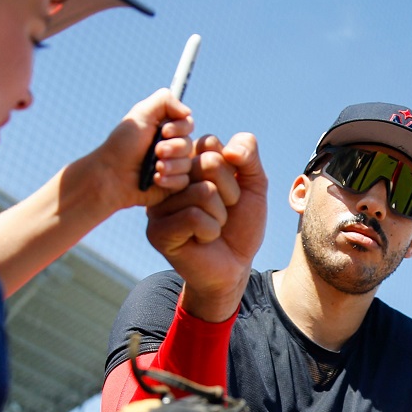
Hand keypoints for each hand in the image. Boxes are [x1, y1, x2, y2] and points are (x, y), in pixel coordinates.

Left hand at [86, 88, 196, 212]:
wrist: (113, 175)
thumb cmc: (124, 145)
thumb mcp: (141, 113)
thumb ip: (164, 101)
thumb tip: (188, 112)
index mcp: (164, 128)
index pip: (188, 124)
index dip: (180, 128)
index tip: (164, 131)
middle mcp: (170, 146)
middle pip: (189, 144)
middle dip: (173, 148)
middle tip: (157, 151)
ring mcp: (172, 166)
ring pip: (187, 164)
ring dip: (171, 165)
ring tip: (155, 168)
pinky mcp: (172, 184)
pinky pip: (183, 181)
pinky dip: (169, 179)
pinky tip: (155, 179)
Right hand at [146, 132, 267, 321]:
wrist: (235, 267)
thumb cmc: (240, 225)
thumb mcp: (254, 185)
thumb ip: (248, 154)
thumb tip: (229, 150)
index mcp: (185, 164)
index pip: (209, 144)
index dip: (232, 171)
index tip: (228, 192)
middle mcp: (167, 181)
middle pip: (207, 164)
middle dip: (229, 193)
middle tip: (222, 213)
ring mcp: (159, 206)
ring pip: (203, 192)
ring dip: (220, 215)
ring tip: (213, 227)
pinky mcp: (157, 232)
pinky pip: (194, 217)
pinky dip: (210, 231)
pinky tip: (203, 240)